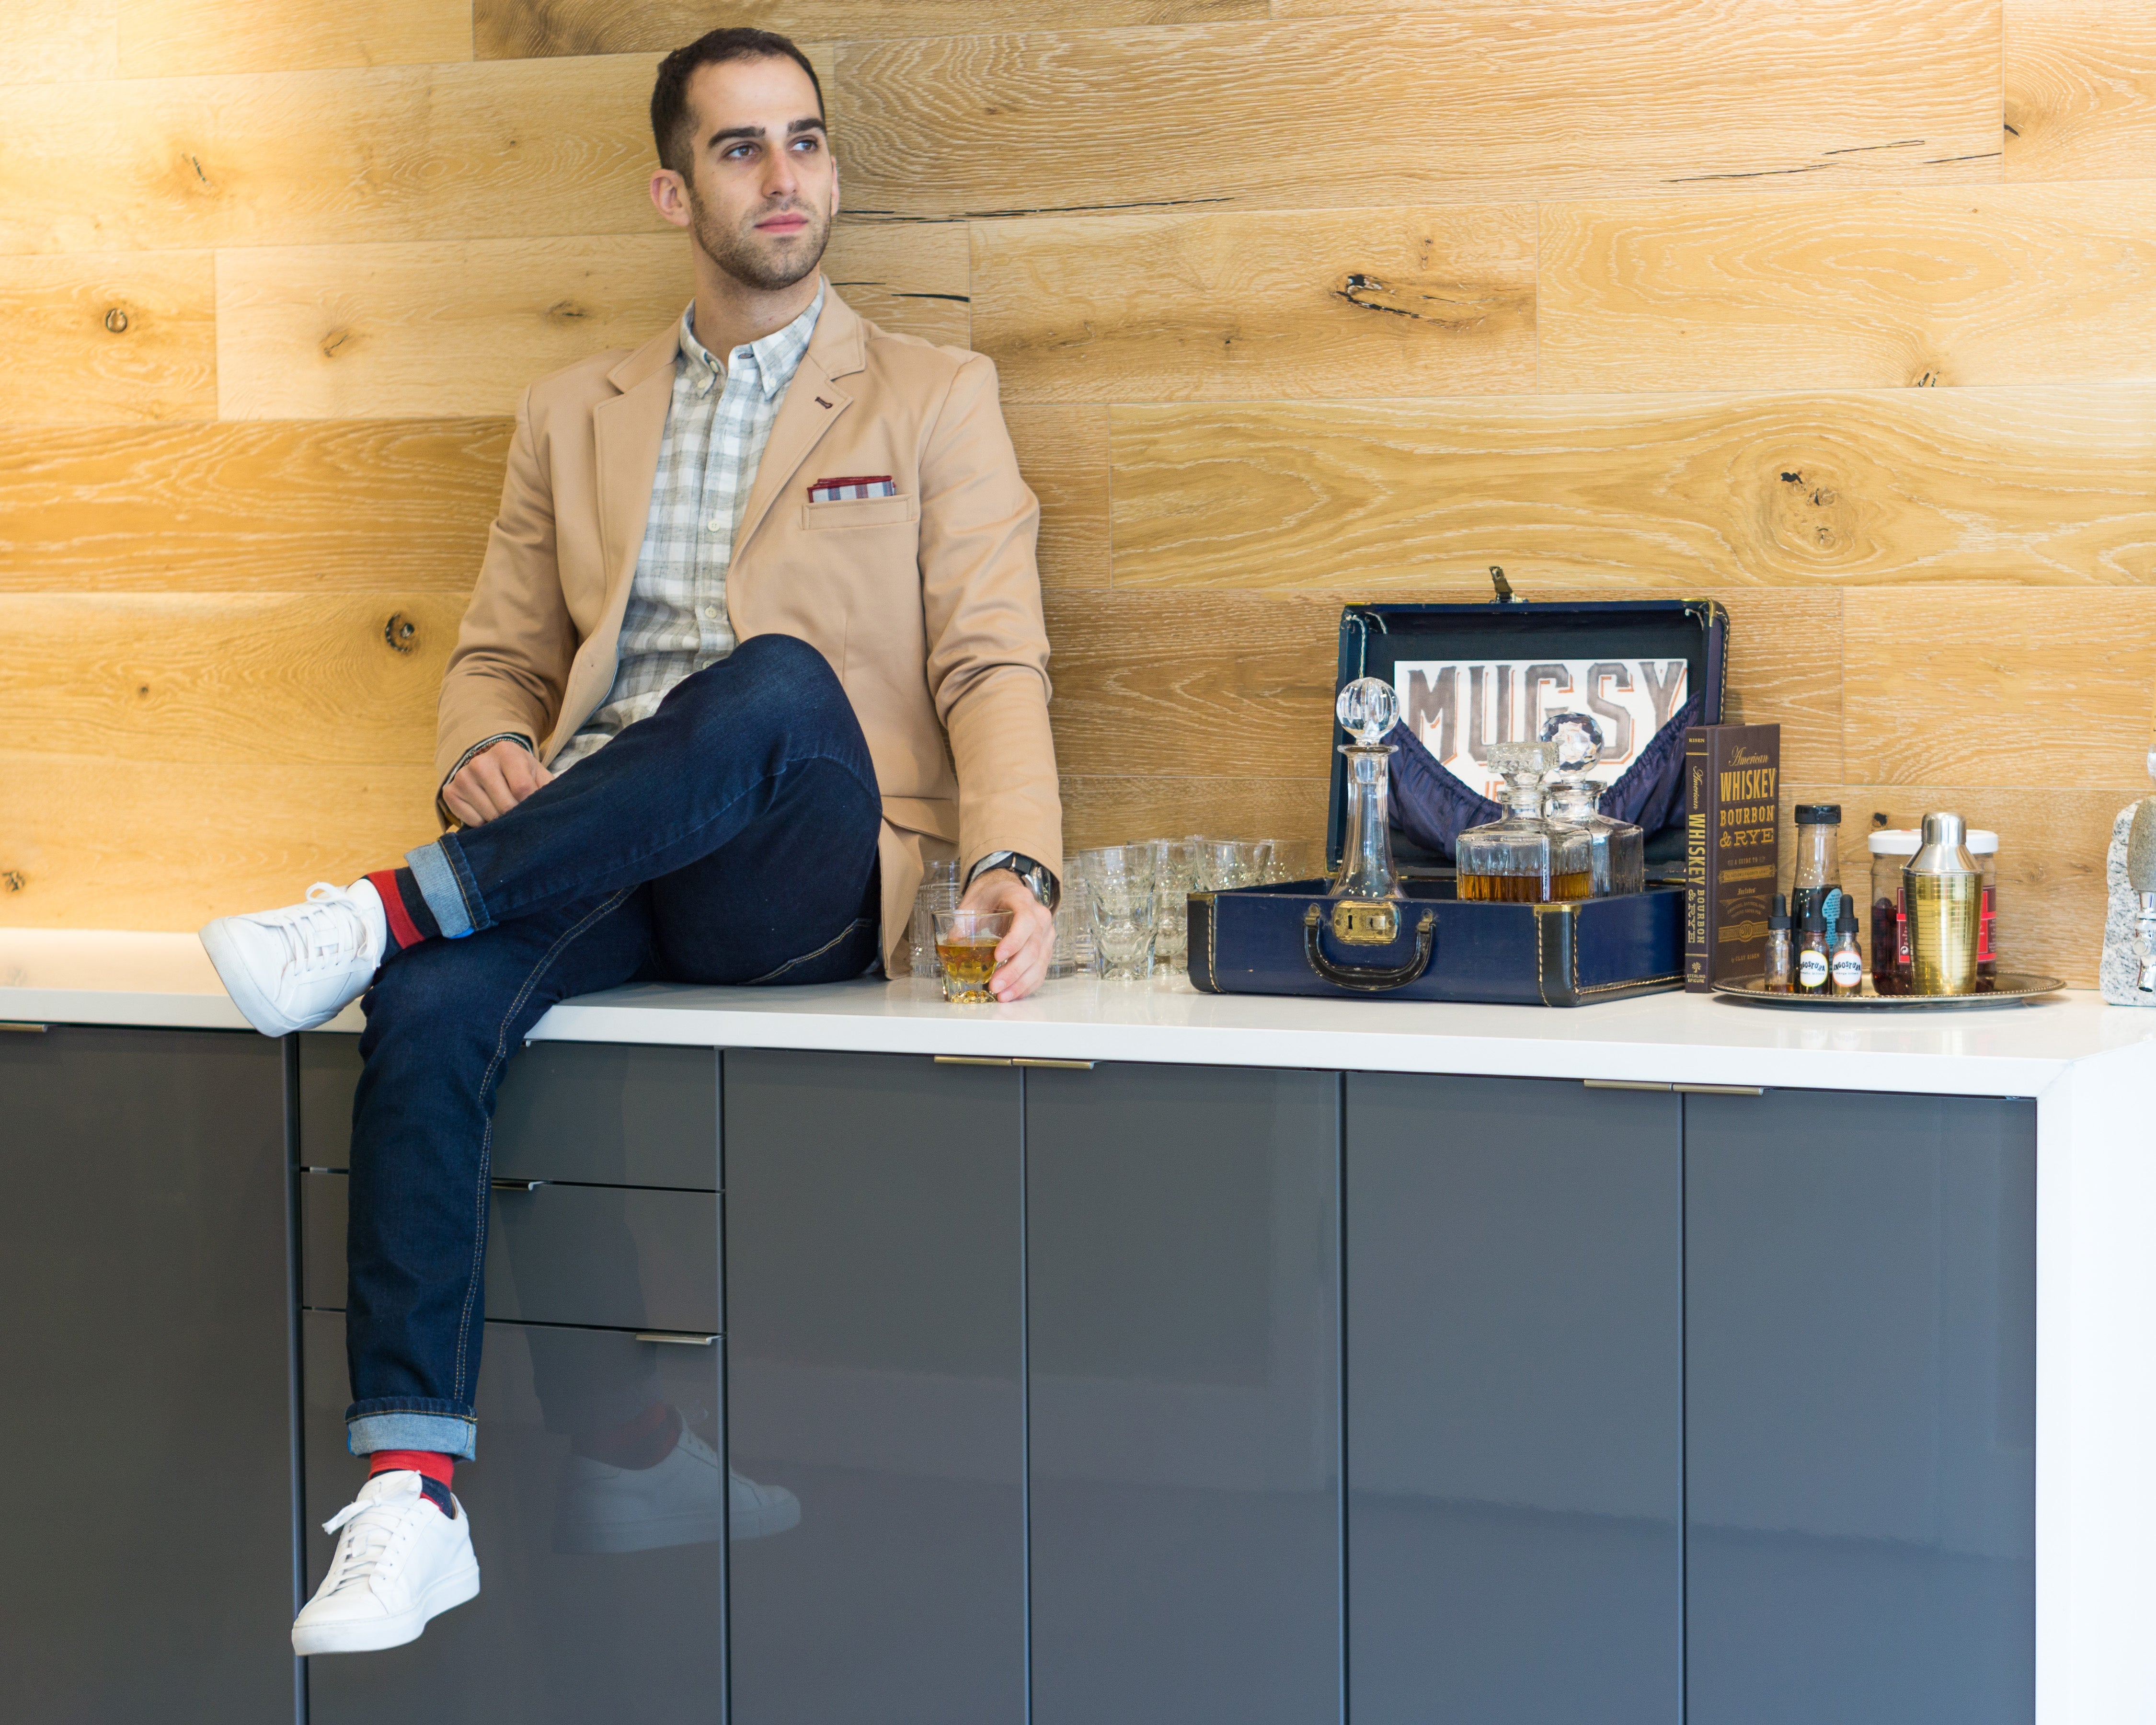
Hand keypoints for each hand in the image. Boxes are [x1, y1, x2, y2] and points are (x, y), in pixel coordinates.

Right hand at [443, 739, 552, 826]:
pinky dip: (483, 823)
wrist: (492, 766)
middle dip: (516, 815)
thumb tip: (553, 812)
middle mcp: (480, 762)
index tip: (533, 807)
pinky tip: (487, 810)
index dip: (530, 805)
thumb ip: (547, 790)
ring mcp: (463, 777)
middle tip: (519, 811)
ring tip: (504, 809)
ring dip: (500, 820)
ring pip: (489, 815)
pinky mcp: (450, 792)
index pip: (522, 790)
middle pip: (505, 805)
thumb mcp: (538, 775)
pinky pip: (472, 821)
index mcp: (506, 752)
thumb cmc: (521, 773)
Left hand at [959, 869, 1055, 1002]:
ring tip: (1002, 996)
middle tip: (995, 985)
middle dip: (1014, 970)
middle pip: (1033, 947)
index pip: (1025, 921)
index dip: (1014, 940)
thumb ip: (964, 920)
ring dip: (1021, 983)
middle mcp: (1040, 917)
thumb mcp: (974, 901)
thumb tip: (953, 940)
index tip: (997, 956)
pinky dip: (1027, 985)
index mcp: (1022, 900)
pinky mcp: (1045, 948)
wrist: (1008, 890)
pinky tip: (1013, 994)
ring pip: (1039, 962)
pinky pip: (1040, 970)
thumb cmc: (992, 895)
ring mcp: (1046, 934)